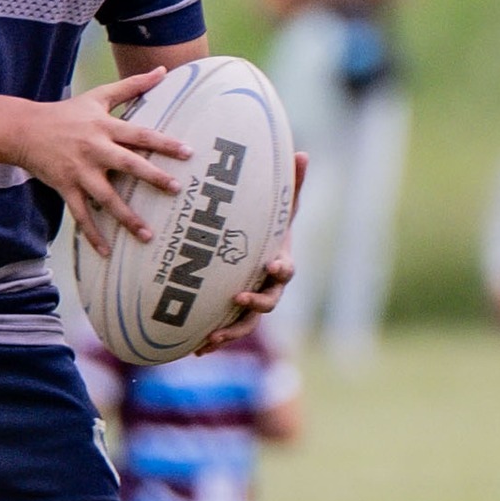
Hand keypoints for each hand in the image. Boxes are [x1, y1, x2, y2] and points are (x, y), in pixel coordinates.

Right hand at [13, 67, 189, 257]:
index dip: (164, 143)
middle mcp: (94, 149)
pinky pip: (81, 215)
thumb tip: (163, 70)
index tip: (187, 153)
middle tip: (175, 189)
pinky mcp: (66, 188)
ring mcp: (79, 172)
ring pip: (106, 198)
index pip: (140, 134)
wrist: (25, 129)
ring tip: (147, 235)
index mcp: (104, 127)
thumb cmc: (67, 112)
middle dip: (152, 177)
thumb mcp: (98, 95)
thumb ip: (133, 86)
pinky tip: (107, 253)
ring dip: (127, 217)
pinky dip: (93, 235)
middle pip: (127, 164)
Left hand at [200, 150, 308, 352]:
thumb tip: (302, 152)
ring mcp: (252, 305)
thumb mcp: (278, 207)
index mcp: (279, 264)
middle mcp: (269, 288)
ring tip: (213, 336)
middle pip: (268, 302)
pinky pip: (227, 332)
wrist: (255, 255)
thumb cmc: (268, 229)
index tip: (271, 263)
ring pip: (247, 323)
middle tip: (238, 297)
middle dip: (255, 302)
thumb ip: (291, 185)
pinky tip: (197, 349)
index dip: (280, 267)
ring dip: (232, 330)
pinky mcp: (235, 317)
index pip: (286, 269)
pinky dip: (215, 340)